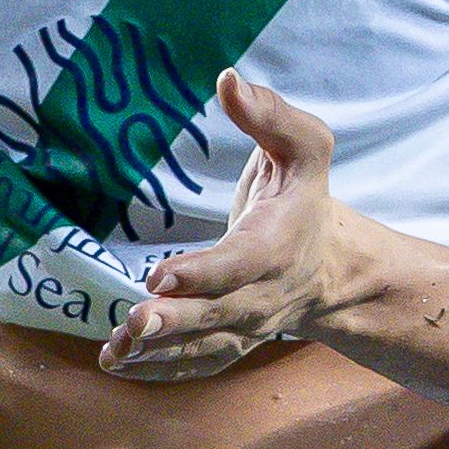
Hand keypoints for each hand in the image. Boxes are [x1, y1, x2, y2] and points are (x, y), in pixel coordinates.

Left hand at [99, 72, 353, 381]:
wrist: (332, 266)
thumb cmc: (305, 198)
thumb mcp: (305, 147)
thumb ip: (271, 115)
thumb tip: (229, 79)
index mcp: (278, 243)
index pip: (241, 263)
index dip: (204, 272)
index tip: (160, 276)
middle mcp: (262, 293)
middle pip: (217, 314)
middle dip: (175, 321)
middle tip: (135, 322)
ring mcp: (246, 325)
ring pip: (202, 345)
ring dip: (157, 352)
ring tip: (115, 349)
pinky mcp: (229, 342)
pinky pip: (195, 363)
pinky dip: (158, 368)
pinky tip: (118, 363)